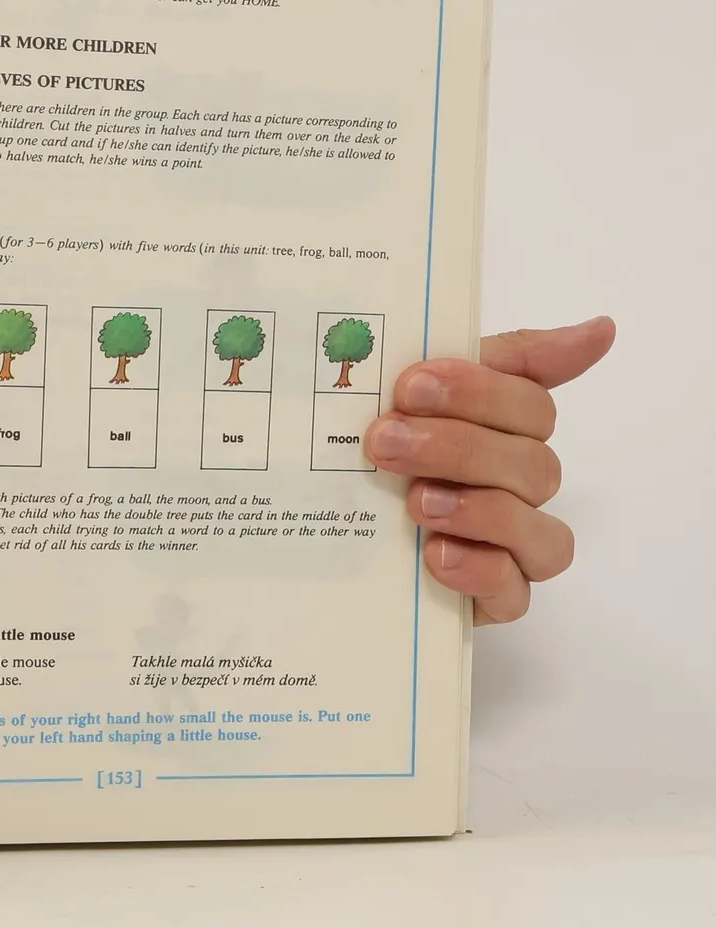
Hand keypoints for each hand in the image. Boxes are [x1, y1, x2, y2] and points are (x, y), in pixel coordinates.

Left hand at [365, 317, 614, 624]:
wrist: (327, 533)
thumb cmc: (380, 450)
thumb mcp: (414, 392)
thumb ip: (499, 358)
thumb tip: (600, 329)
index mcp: (505, 430)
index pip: (530, 404)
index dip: (478, 391)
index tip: (411, 383)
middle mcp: (518, 487)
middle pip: (532, 464)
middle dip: (457, 447)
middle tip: (385, 441)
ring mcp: (511, 546)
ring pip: (538, 530)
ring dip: (478, 510)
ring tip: (415, 501)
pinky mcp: (492, 598)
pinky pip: (514, 593)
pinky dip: (479, 571)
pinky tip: (435, 554)